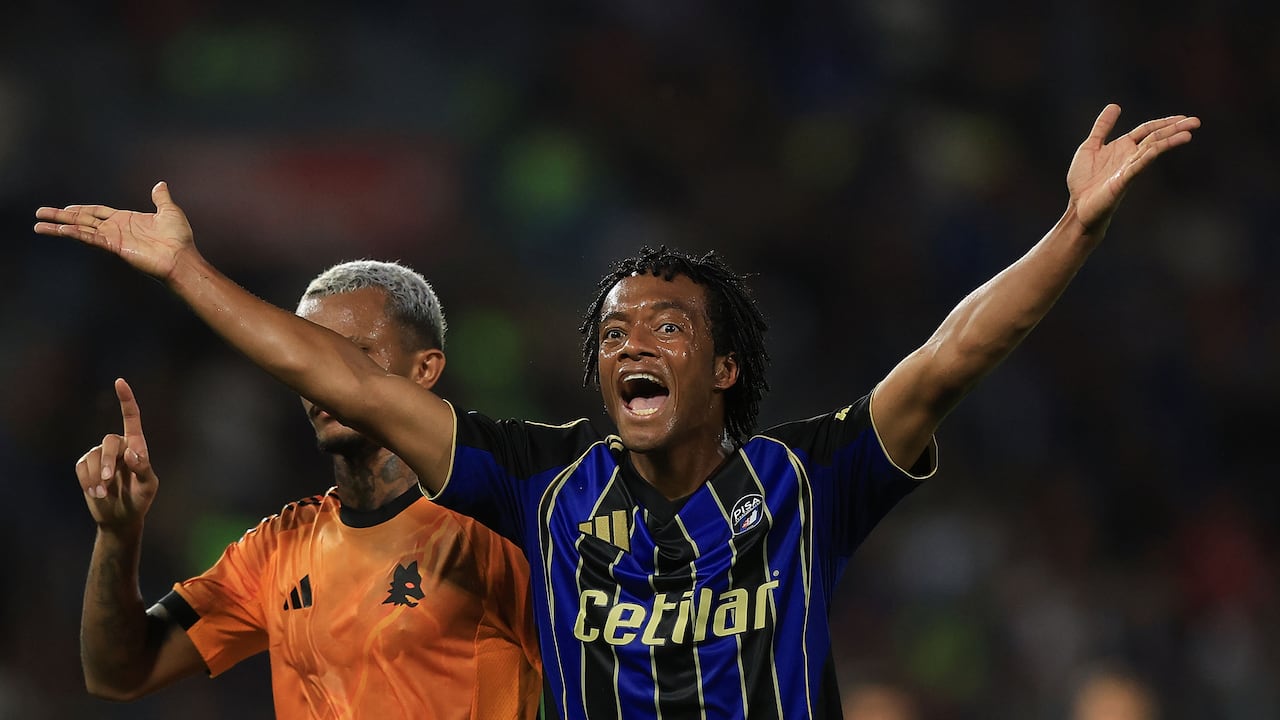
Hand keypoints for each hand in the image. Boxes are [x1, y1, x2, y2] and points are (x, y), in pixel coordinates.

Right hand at [34, 182, 194, 280]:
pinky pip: (92, 238)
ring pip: (81, 229)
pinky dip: (76, 234)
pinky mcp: (115, 247)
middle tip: (39, 213)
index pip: (97, 212)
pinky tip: (61, 230)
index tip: (65, 208)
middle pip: (82, 219)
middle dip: (60, 216)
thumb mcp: (169, 211)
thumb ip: (161, 198)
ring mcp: (113, 238)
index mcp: (126, 220)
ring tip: (39, 225)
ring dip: (59, 226)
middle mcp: (116, 229)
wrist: (181, 257)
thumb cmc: (178, 238)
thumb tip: (160, 184)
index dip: (81, 209)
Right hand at [75, 379, 158, 530]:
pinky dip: (88, 481)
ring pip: (94, 456)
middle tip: (109, 483)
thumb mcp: (148, 486)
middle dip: (108, 463)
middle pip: (109, 442)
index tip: (120, 382)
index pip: (131, 418)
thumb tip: (132, 452)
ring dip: (98, 477)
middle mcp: (118, 446)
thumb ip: (143, 468)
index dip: (126, 399)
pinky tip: (96, 493)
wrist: (121, 517)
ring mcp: (100, 455)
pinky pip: (82, 467)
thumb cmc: (140, 500)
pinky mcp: (86, 466)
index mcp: (137, 445)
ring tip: (104, 493)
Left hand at [1067, 104, 1199, 233]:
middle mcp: (1129, 156)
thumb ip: (1102, 127)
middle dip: (1174, 130)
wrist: (1078, 207)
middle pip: (1155, 138)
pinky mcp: (1122, 182)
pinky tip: (1158, 149)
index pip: (1148, 130)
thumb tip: (1115, 105)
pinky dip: (1146, 157)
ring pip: (1151, 151)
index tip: (1183, 117)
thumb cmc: (1083, 180)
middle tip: (1196, 122)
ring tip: (1187, 135)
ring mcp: (1128, 169)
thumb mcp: (1090, 147)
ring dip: (1169, 142)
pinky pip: (1136, 167)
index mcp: (1122, 147)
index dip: (1164, 122)